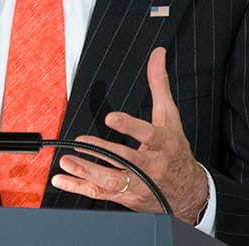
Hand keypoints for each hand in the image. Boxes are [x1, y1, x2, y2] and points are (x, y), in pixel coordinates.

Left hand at [51, 47, 208, 224]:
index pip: (148, 134)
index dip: (129, 126)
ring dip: (87, 172)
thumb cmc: (175, 149)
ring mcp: (138, 183)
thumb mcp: (170, 116)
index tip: (111, 117)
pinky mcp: (125, 195)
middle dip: (103, 152)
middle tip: (81, 141)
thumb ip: (159, 84)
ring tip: (67, 162)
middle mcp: (151, 166)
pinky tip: (61, 179)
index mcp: (164, 144)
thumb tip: (157, 53)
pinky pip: (100, 193)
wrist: (187, 191)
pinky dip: (78, 188)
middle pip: (127, 161)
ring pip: (112, 180)